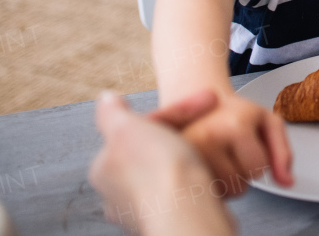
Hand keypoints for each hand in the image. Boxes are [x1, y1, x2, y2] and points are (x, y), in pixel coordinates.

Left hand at [90, 91, 235, 235]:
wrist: (189, 212)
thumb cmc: (158, 172)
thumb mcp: (127, 127)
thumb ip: (111, 112)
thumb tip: (106, 99)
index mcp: (105, 169)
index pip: (138, 130)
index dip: (172, 113)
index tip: (199, 102)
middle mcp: (120, 193)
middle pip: (153, 150)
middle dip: (180, 133)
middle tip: (207, 123)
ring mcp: (145, 208)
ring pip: (171, 170)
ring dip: (191, 155)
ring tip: (213, 149)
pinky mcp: (171, 218)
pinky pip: (187, 190)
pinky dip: (199, 179)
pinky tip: (209, 175)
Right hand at [179, 90, 293, 197]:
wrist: (199, 98)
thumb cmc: (237, 114)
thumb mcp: (268, 123)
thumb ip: (283, 153)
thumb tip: (288, 184)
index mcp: (236, 125)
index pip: (258, 169)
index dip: (258, 160)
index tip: (248, 142)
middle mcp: (207, 137)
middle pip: (239, 185)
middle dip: (240, 172)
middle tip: (230, 147)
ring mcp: (186, 150)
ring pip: (220, 192)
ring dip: (224, 179)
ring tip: (218, 153)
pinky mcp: (171, 160)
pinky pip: (202, 191)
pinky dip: (208, 182)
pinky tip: (205, 161)